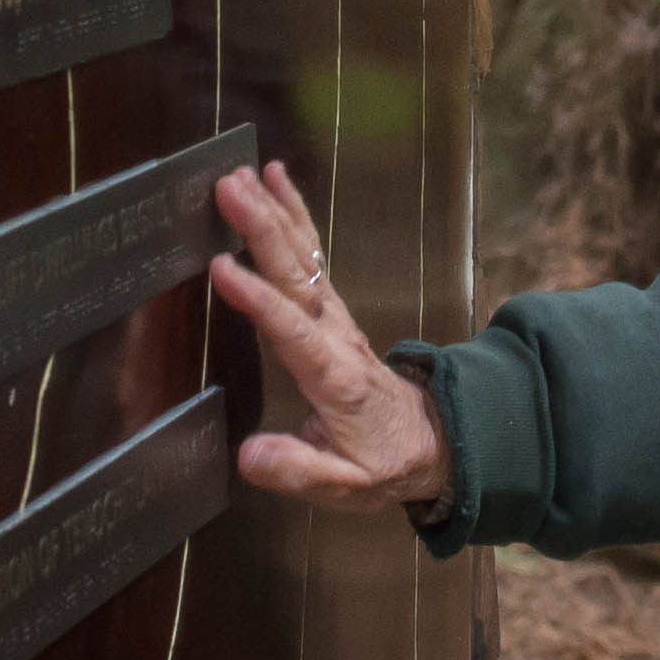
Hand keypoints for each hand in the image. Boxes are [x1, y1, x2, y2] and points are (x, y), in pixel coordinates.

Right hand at [203, 163, 453, 519]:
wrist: (435, 444)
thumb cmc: (384, 464)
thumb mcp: (348, 486)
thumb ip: (299, 470)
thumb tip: (248, 454)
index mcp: (335, 377)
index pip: (293, 332)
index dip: (259, 300)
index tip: (223, 266)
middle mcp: (336, 336)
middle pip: (297, 276)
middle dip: (263, 229)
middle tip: (229, 187)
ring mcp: (336, 318)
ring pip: (305, 256)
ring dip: (276, 212)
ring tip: (246, 173)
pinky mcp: (332, 310)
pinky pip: (310, 257)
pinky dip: (293, 217)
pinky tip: (275, 185)